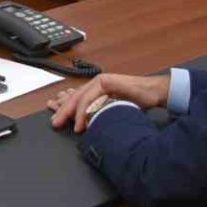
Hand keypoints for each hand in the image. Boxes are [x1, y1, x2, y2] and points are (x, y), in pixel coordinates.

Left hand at [48, 73, 170, 132]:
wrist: (153, 92)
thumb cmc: (135, 100)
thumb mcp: (112, 109)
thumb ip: (99, 112)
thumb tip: (87, 124)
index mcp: (94, 89)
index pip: (74, 98)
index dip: (62, 107)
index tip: (53, 117)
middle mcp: (94, 83)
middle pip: (73, 98)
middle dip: (62, 111)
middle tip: (54, 122)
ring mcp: (99, 81)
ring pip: (80, 98)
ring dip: (73, 113)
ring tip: (69, 126)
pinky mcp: (106, 81)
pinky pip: (91, 97)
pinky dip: (86, 110)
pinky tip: (83, 120)